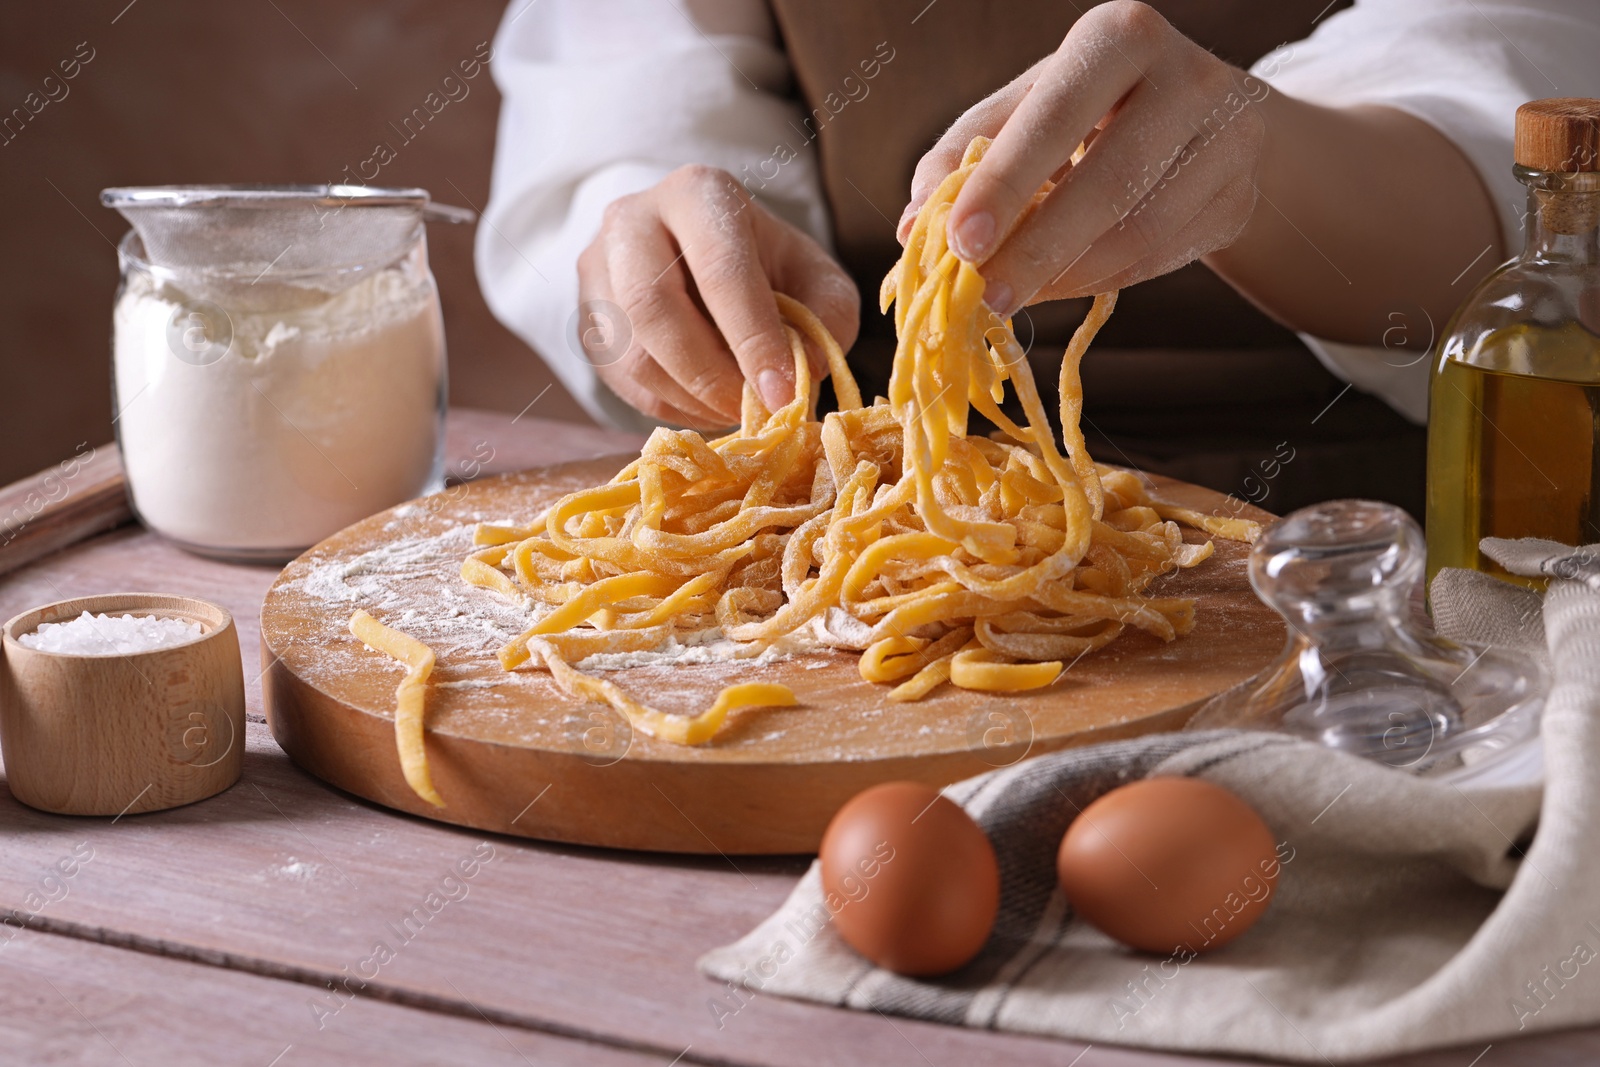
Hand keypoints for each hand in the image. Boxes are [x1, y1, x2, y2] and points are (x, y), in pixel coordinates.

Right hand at [577, 165, 858, 427]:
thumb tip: (808, 368)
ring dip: (689, 398)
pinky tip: (704, 405)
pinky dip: (668, 406)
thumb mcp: (816, 279)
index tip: (782, 394)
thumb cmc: (769, 268)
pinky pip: (619, 379)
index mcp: (698, 193)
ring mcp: (596, 267)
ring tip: (734, 408)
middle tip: (751, 410)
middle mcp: (632, 218)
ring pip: (630, 352)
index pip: (720, 269)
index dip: (753, 339)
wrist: (704, 257)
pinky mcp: (585, 317)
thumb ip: (827, 317)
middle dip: (709, 374)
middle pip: (652, 306)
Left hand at [899, 1, 1264, 315]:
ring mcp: (1228, 141)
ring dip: (1065, 277)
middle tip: (983, 297)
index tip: (960, 242)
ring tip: (1012, 297)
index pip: (1055, 117)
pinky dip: (1099, 281)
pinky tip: (1059, 286)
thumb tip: (913, 225)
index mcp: (1120, 36)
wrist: (1196, 118)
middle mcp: (1188, 77)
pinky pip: (1160, 260)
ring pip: (1139, 232)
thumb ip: (963, 157)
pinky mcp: (1240, 199)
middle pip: (1107, 183)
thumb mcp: (1022, 110)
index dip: (1004, 183)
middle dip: (1036, 250)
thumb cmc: (1085, 110)